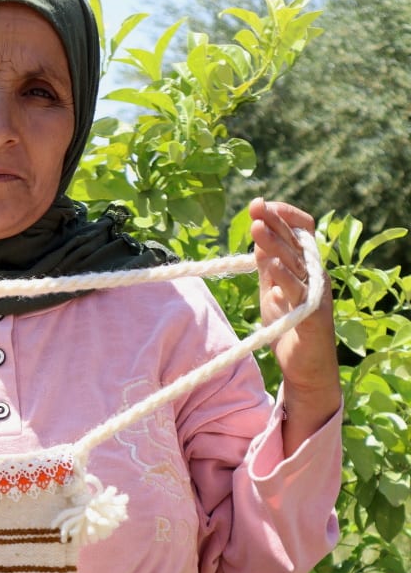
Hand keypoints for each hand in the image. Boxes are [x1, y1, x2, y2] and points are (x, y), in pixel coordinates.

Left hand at [249, 198, 340, 452]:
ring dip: (276, 243)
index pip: (299, 230)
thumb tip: (258, 242)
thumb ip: (268, 269)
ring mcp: (315, 292)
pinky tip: (270, 263)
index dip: (282, 216)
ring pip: (296, 261)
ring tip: (257, 227)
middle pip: (297, 240)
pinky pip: (297, 290)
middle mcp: (314, 274)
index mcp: (304, 266)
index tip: (260, 205)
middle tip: (256, 205)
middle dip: (276, 220)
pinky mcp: (312, 313)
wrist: (303, 368)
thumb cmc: (288, 328)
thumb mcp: (272, 293)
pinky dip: (283, 275)